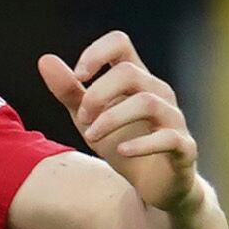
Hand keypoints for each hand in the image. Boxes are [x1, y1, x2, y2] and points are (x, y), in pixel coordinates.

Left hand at [40, 34, 200, 214]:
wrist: (152, 185)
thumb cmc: (121, 142)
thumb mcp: (88, 117)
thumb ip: (68, 90)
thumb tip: (45, 59)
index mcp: (135, 80)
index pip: (120, 44)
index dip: (95, 54)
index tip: (78, 76)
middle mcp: (158, 92)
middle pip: (128, 73)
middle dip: (97, 94)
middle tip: (82, 117)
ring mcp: (173, 118)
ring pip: (147, 102)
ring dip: (111, 118)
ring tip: (91, 136)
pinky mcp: (183, 147)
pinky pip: (168, 138)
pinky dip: (141, 144)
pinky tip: (121, 151)